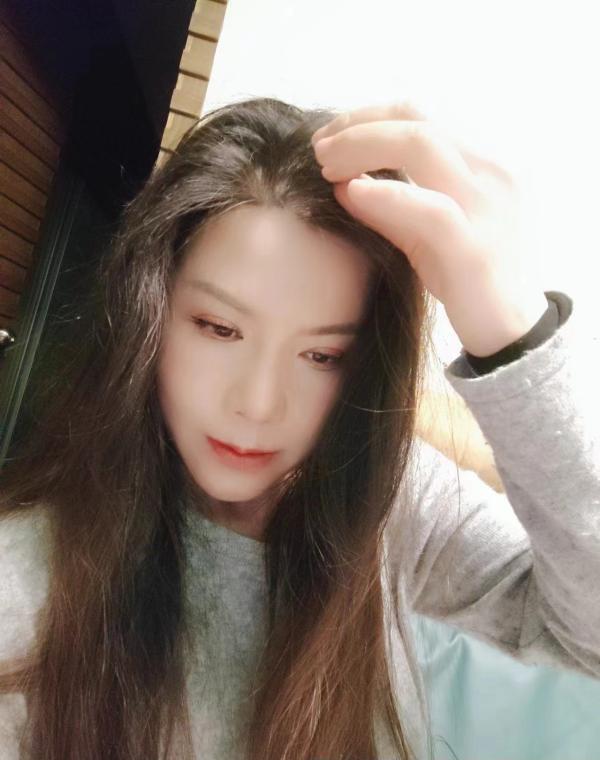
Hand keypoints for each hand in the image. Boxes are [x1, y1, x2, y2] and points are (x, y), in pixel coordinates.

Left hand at [311, 101, 547, 357]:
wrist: (508, 330)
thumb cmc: (463, 277)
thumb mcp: (421, 233)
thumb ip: (389, 205)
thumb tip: (343, 183)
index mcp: (481, 165)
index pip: (420, 116)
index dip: (367, 118)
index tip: (328, 136)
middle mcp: (491, 175)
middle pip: (417, 121)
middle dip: (358, 127)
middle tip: (318, 148)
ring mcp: (488, 209)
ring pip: (423, 146)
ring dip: (364, 147)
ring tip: (326, 166)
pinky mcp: (476, 249)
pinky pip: (430, 210)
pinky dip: (386, 195)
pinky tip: (351, 192)